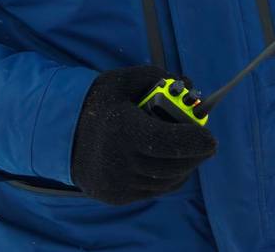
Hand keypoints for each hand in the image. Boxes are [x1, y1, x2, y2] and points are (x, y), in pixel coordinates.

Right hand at [70, 65, 216, 205]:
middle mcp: (120, 161)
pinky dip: (168, 177)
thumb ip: (157, 77)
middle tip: (206, 143)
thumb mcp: (124, 80)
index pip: (170, 142)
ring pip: (167, 180)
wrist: (63, 133)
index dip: (195, 141)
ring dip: (184, 166)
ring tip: (188, 150)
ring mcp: (118, 183)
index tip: (211, 138)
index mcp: (123, 129)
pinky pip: (155, 189)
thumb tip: (188, 85)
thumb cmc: (101, 102)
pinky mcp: (117, 196)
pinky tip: (169, 161)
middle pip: (174, 164)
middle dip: (195, 154)